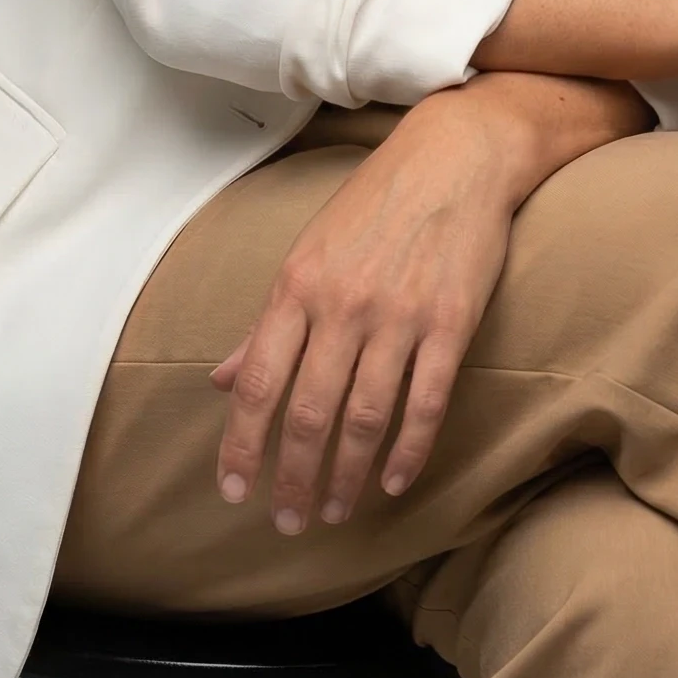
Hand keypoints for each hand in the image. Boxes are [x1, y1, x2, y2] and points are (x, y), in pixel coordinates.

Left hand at [209, 93, 525, 532]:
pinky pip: (425, 403)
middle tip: (290, 521)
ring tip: (337, 510)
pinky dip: (408, 451)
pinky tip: (393, 480)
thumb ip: (267, 322)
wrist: (454, 157)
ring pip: (364, 418)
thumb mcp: (308, 251)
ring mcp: (399, 315)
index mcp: (298, 285)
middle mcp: (343, 304)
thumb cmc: (375, 203)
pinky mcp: (450, 323)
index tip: (233, 491)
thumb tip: (222, 379)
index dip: (242, 445)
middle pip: (308, 413)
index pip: (258, 383)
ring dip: (347, 476)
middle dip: (294, 478)